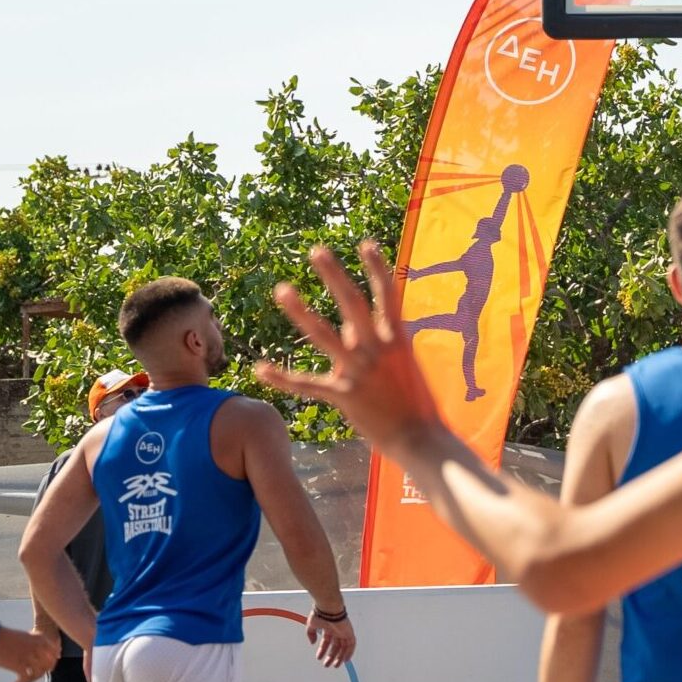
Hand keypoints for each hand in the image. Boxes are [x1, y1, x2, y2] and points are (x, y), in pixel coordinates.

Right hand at [0, 625, 59, 681]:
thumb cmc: (7, 637)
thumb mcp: (25, 636)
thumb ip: (35, 643)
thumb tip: (41, 654)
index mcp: (40, 639)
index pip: (55, 652)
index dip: (53, 661)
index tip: (49, 667)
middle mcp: (38, 648)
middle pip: (49, 664)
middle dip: (44, 671)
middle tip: (36, 675)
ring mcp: (29, 657)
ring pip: (39, 673)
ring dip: (33, 679)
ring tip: (25, 679)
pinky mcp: (19, 665)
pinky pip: (27, 678)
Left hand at [257, 243, 441, 459]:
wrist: (420, 438)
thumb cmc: (416, 401)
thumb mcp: (404, 363)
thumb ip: (378, 342)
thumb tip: (354, 327)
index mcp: (397, 339)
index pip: (388, 295)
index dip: (378, 269)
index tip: (365, 244)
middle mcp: (377, 349)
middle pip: (352, 303)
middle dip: (334, 275)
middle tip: (316, 250)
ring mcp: (359, 371)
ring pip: (324, 335)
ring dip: (301, 312)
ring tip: (282, 289)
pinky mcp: (344, 396)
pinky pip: (308, 384)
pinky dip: (283, 378)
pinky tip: (260, 368)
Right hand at [307, 608, 355, 667]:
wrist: (328, 608)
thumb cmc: (320, 613)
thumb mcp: (311, 625)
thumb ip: (311, 634)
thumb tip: (312, 642)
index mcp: (328, 628)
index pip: (327, 641)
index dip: (323, 650)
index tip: (319, 657)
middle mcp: (337, 630)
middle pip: (336, 646)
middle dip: (331, 656)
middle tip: (327, 664)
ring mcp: (344, 631)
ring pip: (343, 647)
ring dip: (339, 657)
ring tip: (335, 665)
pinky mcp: (349, 632)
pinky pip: (351, 644)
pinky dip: (349, 652)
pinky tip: (345, 660)